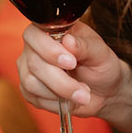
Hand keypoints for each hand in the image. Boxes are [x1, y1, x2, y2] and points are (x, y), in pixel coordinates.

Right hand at [15, 20, 131, 123]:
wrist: (103, 89)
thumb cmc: (101, 65)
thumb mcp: (100, 53)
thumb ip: (85, 46)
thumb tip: (68, 41)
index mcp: (50, 30)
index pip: (34, 34)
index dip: (49, 50)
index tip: (72, 63)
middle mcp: (34, 48)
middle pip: (34, 63)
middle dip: (61, 81)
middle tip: (84, 89)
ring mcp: (28, 68)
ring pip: (31, 83)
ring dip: (61, 93)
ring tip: (82, 94)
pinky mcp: (28, 89)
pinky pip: (33, 98)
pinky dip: (54, 102)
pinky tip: (68, 99)